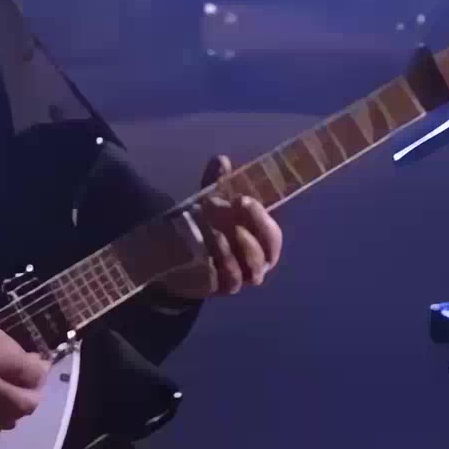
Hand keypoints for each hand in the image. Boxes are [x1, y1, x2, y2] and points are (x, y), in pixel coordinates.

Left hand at [156, 155, 283, 299]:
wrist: (177, 260)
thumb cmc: (204, 228)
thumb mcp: (210, 202)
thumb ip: (216, 183)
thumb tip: (221, 159)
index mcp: (259, 240)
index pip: (272, 231)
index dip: (262, 215)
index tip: (242, 197)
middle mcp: (257, 261)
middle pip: (270, 250)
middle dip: (258, 225)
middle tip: (239, 204)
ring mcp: (242, 277)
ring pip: (255, 267)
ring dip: (241, 245)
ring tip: (220, 228)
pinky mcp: (224, 288)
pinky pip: (233, 280)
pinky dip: (226, 261)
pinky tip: (213, 246)